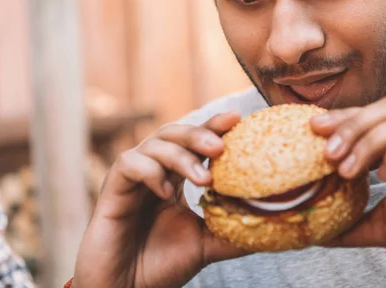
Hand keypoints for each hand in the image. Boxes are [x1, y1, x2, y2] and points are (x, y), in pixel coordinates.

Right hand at [73, 111, 246, 287]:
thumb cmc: (161, 266)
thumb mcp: (205, 245)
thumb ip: (232, 231)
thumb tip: (273, 223)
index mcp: (174, 179)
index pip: (194, 144)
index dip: (213, 127)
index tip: (237, 119)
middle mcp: (153, 172)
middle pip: (174, 133)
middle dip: (198, 134)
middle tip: (220, 146)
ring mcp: (132, 179)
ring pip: (154, 144)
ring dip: (181, 157)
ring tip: (203, 179)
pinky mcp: (112, 189)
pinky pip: (129, 163)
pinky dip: (150, 171)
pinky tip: (166, 193)